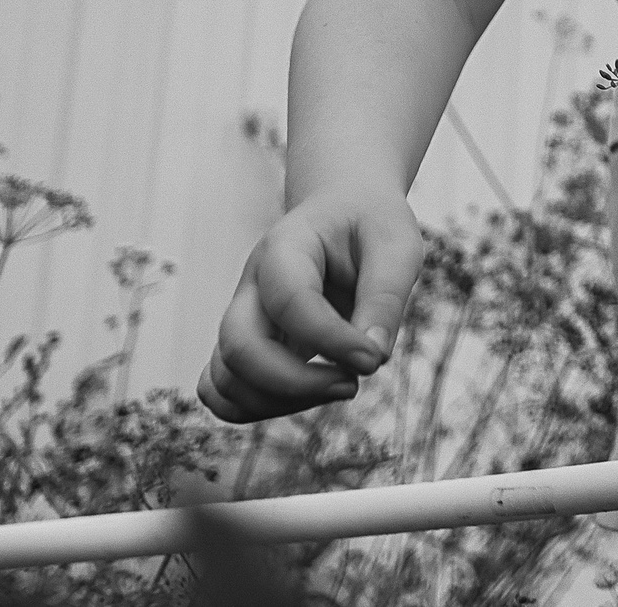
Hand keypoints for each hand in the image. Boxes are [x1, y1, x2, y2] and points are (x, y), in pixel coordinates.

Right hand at [197, 187, 425, 421]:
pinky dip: (257, 407)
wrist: (343, 210)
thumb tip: (374, 356)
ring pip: (224, 379)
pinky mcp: (245, 342)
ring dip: (279, 402)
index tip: (375, 359)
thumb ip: (386, 296)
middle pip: (240, 348)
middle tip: (353, 383)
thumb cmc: (370, 225)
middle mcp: (252, 284)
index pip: (290, 302)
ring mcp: (242, 315)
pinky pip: (221, 390)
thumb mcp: (396, 245)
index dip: (332, 341)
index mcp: (286, 246)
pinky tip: (309, 393)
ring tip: (337, 386)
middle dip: (296, 383)